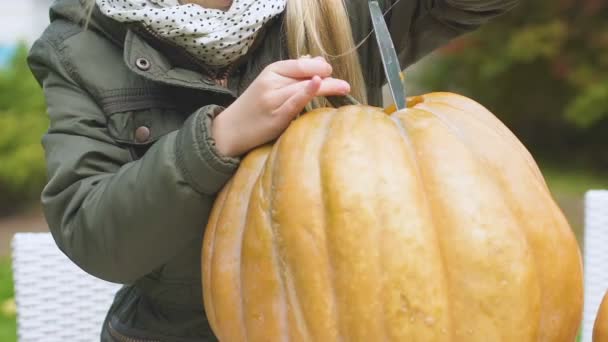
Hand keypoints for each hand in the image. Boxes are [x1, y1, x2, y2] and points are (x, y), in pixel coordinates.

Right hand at [211, 56, 350, 156]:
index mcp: (271, 71)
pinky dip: (307, 92)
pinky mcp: (276, 118)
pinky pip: (295, 102)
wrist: (229, 130)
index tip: (330, 73)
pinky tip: (318, 84)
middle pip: (306, 75)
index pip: (302, 63)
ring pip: (304, 88)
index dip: (319, 67)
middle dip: (328, 78)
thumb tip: (319, 60)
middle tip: (345, 86)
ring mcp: (273, 100)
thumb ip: (293, 73)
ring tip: (344, 88)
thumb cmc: (254, 107)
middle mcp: (272, 82)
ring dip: (328, 87)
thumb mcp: (270, 83)